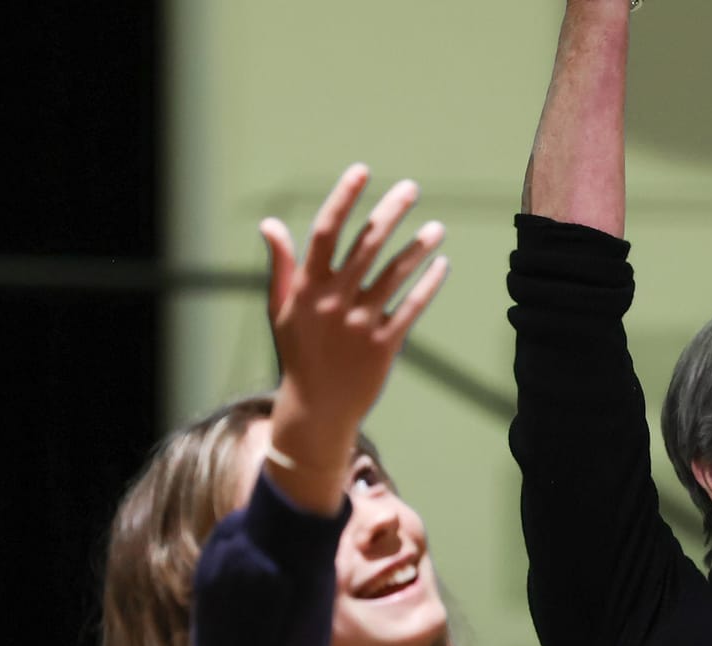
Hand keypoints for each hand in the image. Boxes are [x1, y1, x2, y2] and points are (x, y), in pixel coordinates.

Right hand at [257, 165, 447, 512]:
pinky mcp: (382, 346)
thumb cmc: (300, 353)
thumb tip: (269, 224)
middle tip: (411, 188)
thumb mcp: (281, 309)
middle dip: (390, 213)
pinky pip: (411, 308)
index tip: (362, 170)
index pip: (325, 232)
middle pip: (365, 246)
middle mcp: (332, 302)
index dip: (343, 199)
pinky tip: (442, 264)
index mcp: (306, 288)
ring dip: (417, 248)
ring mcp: (358, 324)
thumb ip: (281, 266)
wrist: (316, 409)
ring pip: (393, 275)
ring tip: (438, 228)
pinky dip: (428, 285)